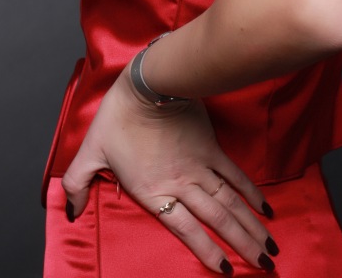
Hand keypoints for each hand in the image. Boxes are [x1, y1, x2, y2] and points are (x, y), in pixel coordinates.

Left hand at [62, 66, 277, 274]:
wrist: (148, 82)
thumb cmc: (118, 116)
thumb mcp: (89, 151)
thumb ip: (77, 184)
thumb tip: (71, 212)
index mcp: (153, 190)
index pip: (184, 228)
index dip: (205, 251)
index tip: (226, 271)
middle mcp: (182, 183)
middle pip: (217, 220)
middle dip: (243, 246)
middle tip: (267, 266)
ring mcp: (200, 165)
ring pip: (231, 202)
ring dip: (252, 226)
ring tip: (270, 247)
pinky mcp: (211, 147)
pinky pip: (235, 175)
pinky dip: (251, 192)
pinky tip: (265, 209)